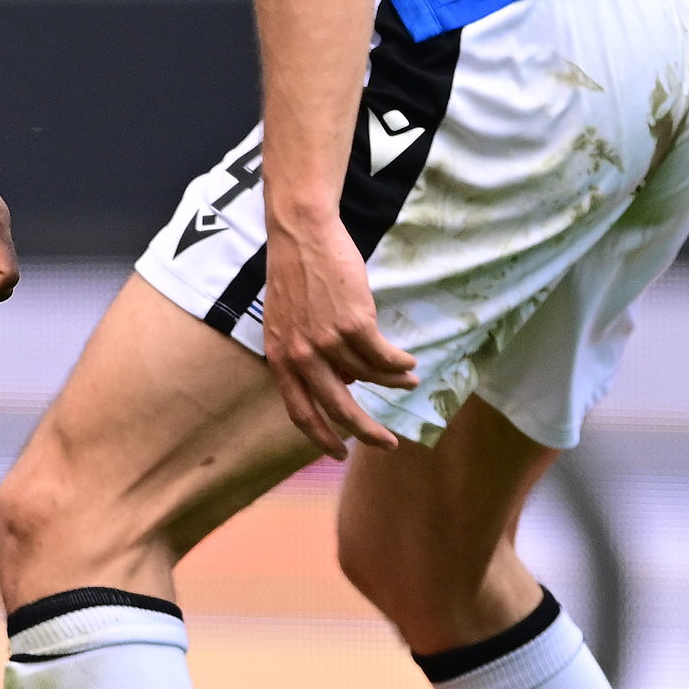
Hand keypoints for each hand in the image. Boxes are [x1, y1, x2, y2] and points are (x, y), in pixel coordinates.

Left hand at [259, 200, 415, 454]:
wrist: (301, 234)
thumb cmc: (296, 274)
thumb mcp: (287, 322)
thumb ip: (309, 354)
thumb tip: (347, 380)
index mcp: (279, 358)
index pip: (299, 411)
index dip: (320, 437)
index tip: (339, 454)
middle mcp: (300, 356)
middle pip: (337, 408)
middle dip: (366, 432)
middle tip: (387, 444)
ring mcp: (327, 342)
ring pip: (369, 378)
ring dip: (393, 383)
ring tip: (409, 381)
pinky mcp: (354, 325)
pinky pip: (384, 357)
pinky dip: (400, 363)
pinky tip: (410, 363)